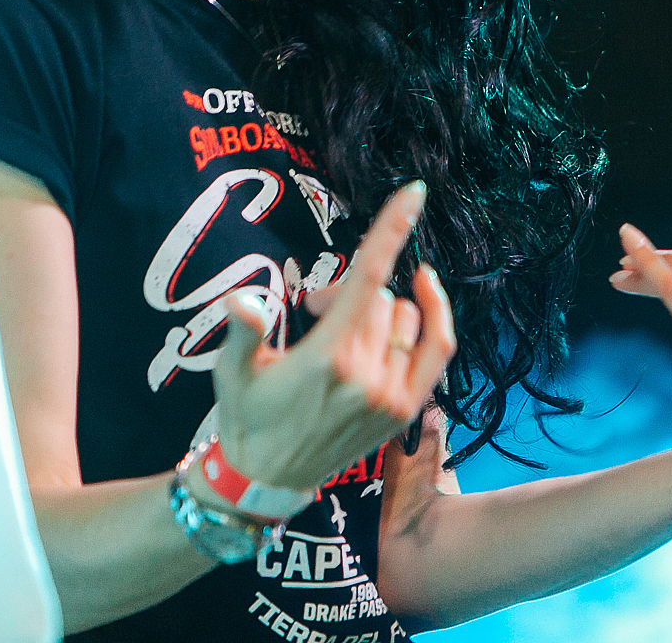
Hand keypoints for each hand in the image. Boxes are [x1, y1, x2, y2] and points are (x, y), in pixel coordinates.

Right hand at [212, 181, 456, 493]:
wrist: (266, 479)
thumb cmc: (247, 416)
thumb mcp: (234, 371)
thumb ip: (245, 330)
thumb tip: (242, 302)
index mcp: (329, 358)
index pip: (369, 278)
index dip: (392, 229)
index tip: (415, 191)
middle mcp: (369, 376)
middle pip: (380, 296)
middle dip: (350, 291)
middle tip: (314, 312)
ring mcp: (392, 396)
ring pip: (406, 317)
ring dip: (380, 310)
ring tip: (343, 330)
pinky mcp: (405, 411)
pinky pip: (437, 349)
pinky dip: (434, 318)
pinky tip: (422, 295)